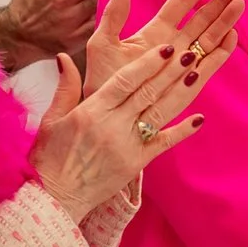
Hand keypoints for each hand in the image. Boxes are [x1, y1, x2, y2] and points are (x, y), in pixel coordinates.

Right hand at [30, 25, 236, 218]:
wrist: (55, 199)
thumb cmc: (49, 158)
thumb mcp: (51, 119)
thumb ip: (65, 87)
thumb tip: (64, 57)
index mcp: (91, 111)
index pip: (125, 81)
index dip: (147, 63)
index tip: (165, 47)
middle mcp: (113, 126)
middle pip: (147, 93)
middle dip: (170, 71)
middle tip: (190, 51)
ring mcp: (127, 146)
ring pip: (159, 114)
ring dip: (179, 93)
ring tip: (197, 73)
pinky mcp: (136, 164)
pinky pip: (162, 144)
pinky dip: (182, 131)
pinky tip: (199, 118)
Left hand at [87, 0, 245, 89]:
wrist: (105, 116)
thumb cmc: (102, 81)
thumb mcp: (103, 44)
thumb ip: (114, 15)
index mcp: (155, 30)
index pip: (182, 2)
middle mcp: (173, 44)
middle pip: (202, 18)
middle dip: (222, 2)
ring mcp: (182, 63)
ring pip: (209, 38)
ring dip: (226, 22)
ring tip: (241, 5)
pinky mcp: (187, 84)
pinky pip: (208, 65)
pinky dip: (221, 52)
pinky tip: (232, 37)